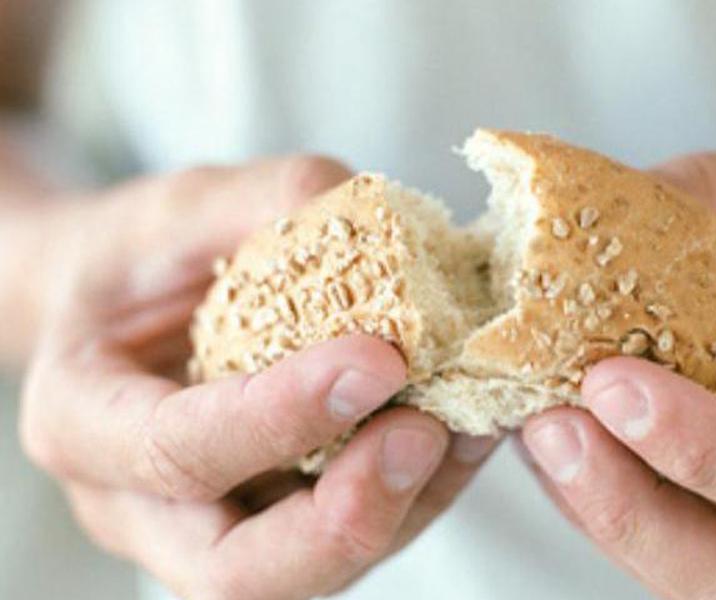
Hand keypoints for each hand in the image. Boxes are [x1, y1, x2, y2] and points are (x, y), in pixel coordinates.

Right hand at [20, 157, 497, 598]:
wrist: (131, 308)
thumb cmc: (143, 258)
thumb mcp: (184, 207)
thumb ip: (271, 203)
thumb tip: (388, 227)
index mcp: (82, 421)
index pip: (175, 450)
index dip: (278, 416)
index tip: (378, 359)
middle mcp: (139, 505)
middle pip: (236, 574)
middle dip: (342, 519)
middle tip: (425, 434)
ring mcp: (211, 527)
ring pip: (309, 573)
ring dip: (402, 508)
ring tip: (470, 422)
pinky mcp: (278, 523)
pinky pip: (352, 538)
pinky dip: (420, 495)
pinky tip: (468, 430)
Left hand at [522, 154, 715, 598]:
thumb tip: (619, 194)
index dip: (709, 454)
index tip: (614, 385)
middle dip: (628, 510)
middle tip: (550, 428)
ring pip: (699, 577)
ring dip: (603, 512)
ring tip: (539, 429)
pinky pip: (679, 543)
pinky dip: (609, 499)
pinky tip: (566, 438)